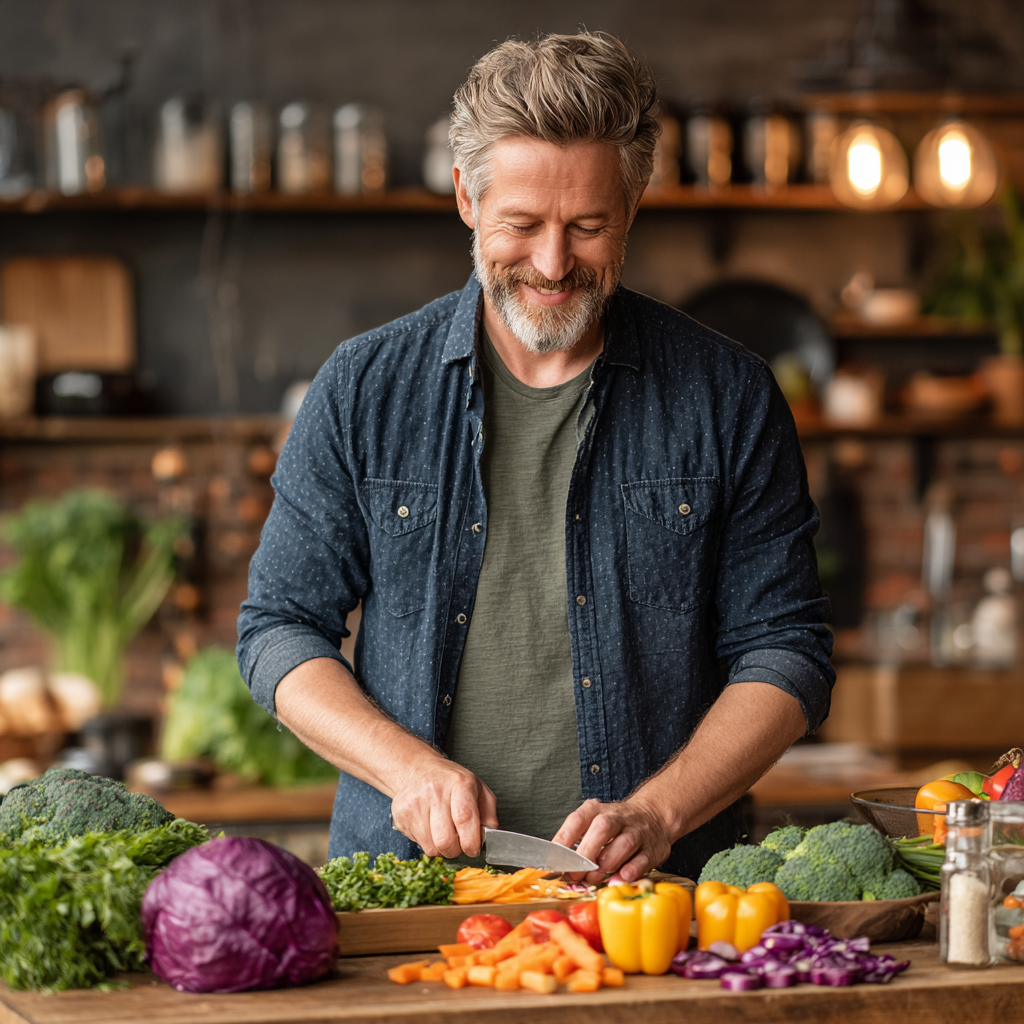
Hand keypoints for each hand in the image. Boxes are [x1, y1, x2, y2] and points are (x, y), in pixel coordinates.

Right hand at [390, 757, 497, 858]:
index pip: (465, 818)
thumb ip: (488, 810)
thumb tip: (491, 832)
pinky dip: (427, 843)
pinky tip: (430, 828)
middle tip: (459, 843)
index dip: (471, 841)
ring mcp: (415, 803)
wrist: (417, 770)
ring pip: (431, 847)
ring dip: (441, 848)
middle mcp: (435, 791)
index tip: (474, 848)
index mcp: (459, 783)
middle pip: (445, 840)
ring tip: (444, 833)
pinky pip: (418, 844)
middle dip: (456, 850)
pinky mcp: (401, 814)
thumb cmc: (450, 782)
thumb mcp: (477, 787)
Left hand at [552, 796, 675, 883]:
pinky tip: (619, 878)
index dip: (564, 841)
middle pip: (602, 829)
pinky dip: (630, 871)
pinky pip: (642, 860)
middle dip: (587, 854)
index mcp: (596, 810)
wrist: (651, 815)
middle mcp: (617, 817)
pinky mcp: (652, 848)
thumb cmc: (614, 825)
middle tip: (577, 874)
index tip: (557, 862)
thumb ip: (575, 841)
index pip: (577, 820)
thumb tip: (557, 866)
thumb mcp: (591, 822)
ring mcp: (636, 831)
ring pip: (624, 843)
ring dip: (608, 864)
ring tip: (595, 878)